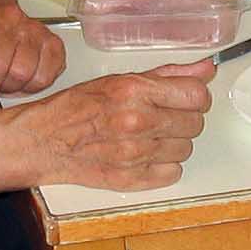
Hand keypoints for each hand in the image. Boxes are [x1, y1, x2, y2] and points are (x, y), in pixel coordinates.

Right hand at [1, 61, 215, 190]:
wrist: (44, 141)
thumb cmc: (76, 107)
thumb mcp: (120, 79)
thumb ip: (168, 74)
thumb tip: (206, 70)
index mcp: (135, 91)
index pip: (196, 95)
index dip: (195, 96)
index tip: (186, 98)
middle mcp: (138, 122)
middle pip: (195, 123)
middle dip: (183, 118)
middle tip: (162, 116)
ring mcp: (136, 154)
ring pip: (186, 149)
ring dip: (173, 142)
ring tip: (150, 135)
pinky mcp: (132, 179)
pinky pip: (173, 173)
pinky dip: (164, 165)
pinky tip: (145, 154)